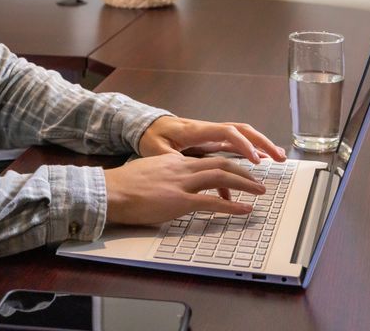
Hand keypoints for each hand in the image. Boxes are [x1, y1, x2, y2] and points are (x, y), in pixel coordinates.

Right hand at [102, 154, 265, 225]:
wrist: (110, 192)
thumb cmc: (122, 186)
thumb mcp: (146, 173)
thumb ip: (162, 175)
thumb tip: (169, 185)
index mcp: (173, 161)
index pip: (206, 159)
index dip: (226, 165)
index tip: (237, 171)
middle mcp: (181, 167)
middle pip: (220, 163)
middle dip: (243, 171)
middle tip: (257, 180)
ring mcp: (181, 183)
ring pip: (221, 177)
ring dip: (245, 183)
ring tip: (259, 191)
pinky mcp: (180, 201)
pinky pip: (212, 202)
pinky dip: (232, 206)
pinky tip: (244, 209)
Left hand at [137, 116, 286, 164]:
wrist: (148, 126)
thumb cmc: (151, 137)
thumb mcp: (156, 149)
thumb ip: (170, 158)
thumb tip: (183, 168)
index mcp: (197, 131)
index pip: (227, 133)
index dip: (243, 145)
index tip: (256, 160)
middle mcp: (208, 130)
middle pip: (242, 130)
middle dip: (263, 142)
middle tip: (280, 157)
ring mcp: (212, 135)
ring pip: (242, 135)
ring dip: (261, 145)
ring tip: (279, 158)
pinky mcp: (212, 141)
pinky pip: (235, 144)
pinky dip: (250, 150)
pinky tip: (260, 163)